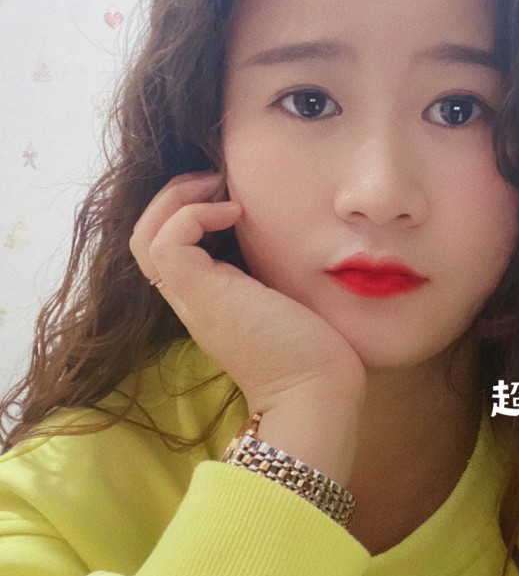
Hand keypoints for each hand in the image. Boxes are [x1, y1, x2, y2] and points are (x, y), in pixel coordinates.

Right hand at [129, 171, 366, 415]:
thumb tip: (277, 231)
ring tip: (218, 189)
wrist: (317, 394)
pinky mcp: (203, 297)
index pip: (167, 248)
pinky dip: (193, 216)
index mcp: (209, 298)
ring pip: (144, 237)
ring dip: (176, 200)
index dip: (185, 211)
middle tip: (216, 181)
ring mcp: (193, 299)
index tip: (229, 195)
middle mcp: (191, 299)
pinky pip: (169, 243)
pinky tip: (235, 213)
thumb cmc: (312, 349)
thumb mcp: (282, 297)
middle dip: (173, 197)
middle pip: (144, 238)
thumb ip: (265, 270)